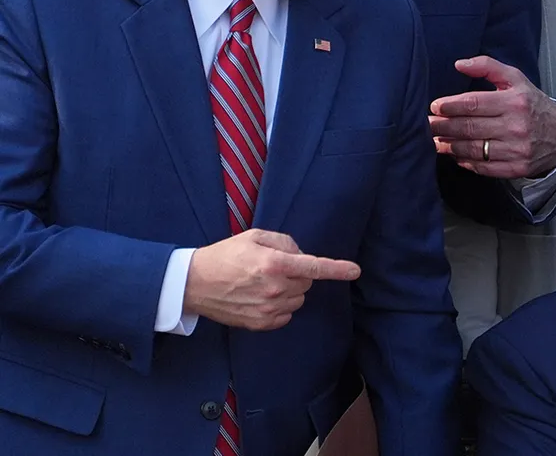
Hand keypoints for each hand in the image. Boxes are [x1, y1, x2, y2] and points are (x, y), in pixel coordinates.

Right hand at [183, 229, 360, 330]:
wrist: (194, 284)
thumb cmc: (224, 256)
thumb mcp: (253, 237)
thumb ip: (283, 242)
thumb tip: (301, 255)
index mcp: (274, 264)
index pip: (314, 267)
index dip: (337, 269)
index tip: (355, 271)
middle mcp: (275, 288)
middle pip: (307, 283)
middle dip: (299, 274)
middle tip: (274, 268)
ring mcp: (268, 309)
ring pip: (298, 299)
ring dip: (290, 291)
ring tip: (264, 283)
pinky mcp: (261, 324)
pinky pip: (286, 315)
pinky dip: (281, 306)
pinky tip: (261, 298)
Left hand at [428, 56, 555, 178]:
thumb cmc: (531, 103)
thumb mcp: (515, 79)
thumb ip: (487, 66)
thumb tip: (459, 64)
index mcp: (514, 102)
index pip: (473, 104)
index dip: (449, 106)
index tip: (435, 107)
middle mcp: (516, 126)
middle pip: (469, 128)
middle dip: (444, 126)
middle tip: (428, 124)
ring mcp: (516, 150)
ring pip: (473, 149)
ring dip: (450, 146)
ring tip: (436, 141)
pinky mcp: (516, 167)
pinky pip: (484, 167)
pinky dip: (466, 162)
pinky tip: (455, 155)